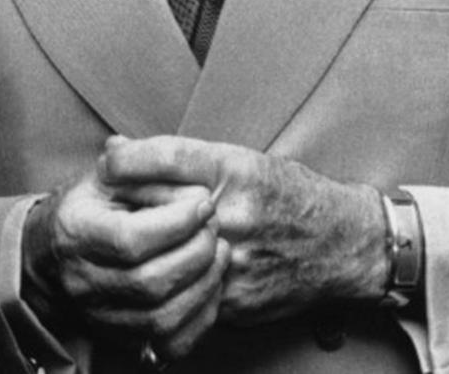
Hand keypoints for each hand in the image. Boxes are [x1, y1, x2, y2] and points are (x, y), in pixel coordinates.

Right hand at [24, 153, 227, 362]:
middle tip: (214, 227)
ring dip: (204, 284)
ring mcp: (100, 316)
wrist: (52, 255)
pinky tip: (210, 285)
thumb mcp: (109, 176)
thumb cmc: (89, 208)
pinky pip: (169, 342)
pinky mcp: (121, 337)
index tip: (203, 202)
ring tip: (218, 253)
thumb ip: (148, 173)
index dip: (176, 222)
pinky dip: (199, 316)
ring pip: (162, 317)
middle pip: (150, 282)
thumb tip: (195, 191)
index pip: (130, 240)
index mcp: (75, 232)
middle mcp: (82, 282)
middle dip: (197, 252)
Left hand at [101, 135, 385, 325]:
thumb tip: (117, 151)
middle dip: (125, 208)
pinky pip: (183, 293)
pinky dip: (167, 284)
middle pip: (154, 207)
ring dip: (140, 253)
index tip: (107, 165)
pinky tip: (158, 274)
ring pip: (162, 257)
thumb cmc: (290, 196)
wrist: (341, 244)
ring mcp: (232, 259)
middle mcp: (232, 212)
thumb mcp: (244, 161)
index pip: (164, 156)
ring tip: (130, 246)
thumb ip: (183, 160)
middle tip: (107, 208)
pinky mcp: (232, 297)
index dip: (126, 161)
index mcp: (236, 170)